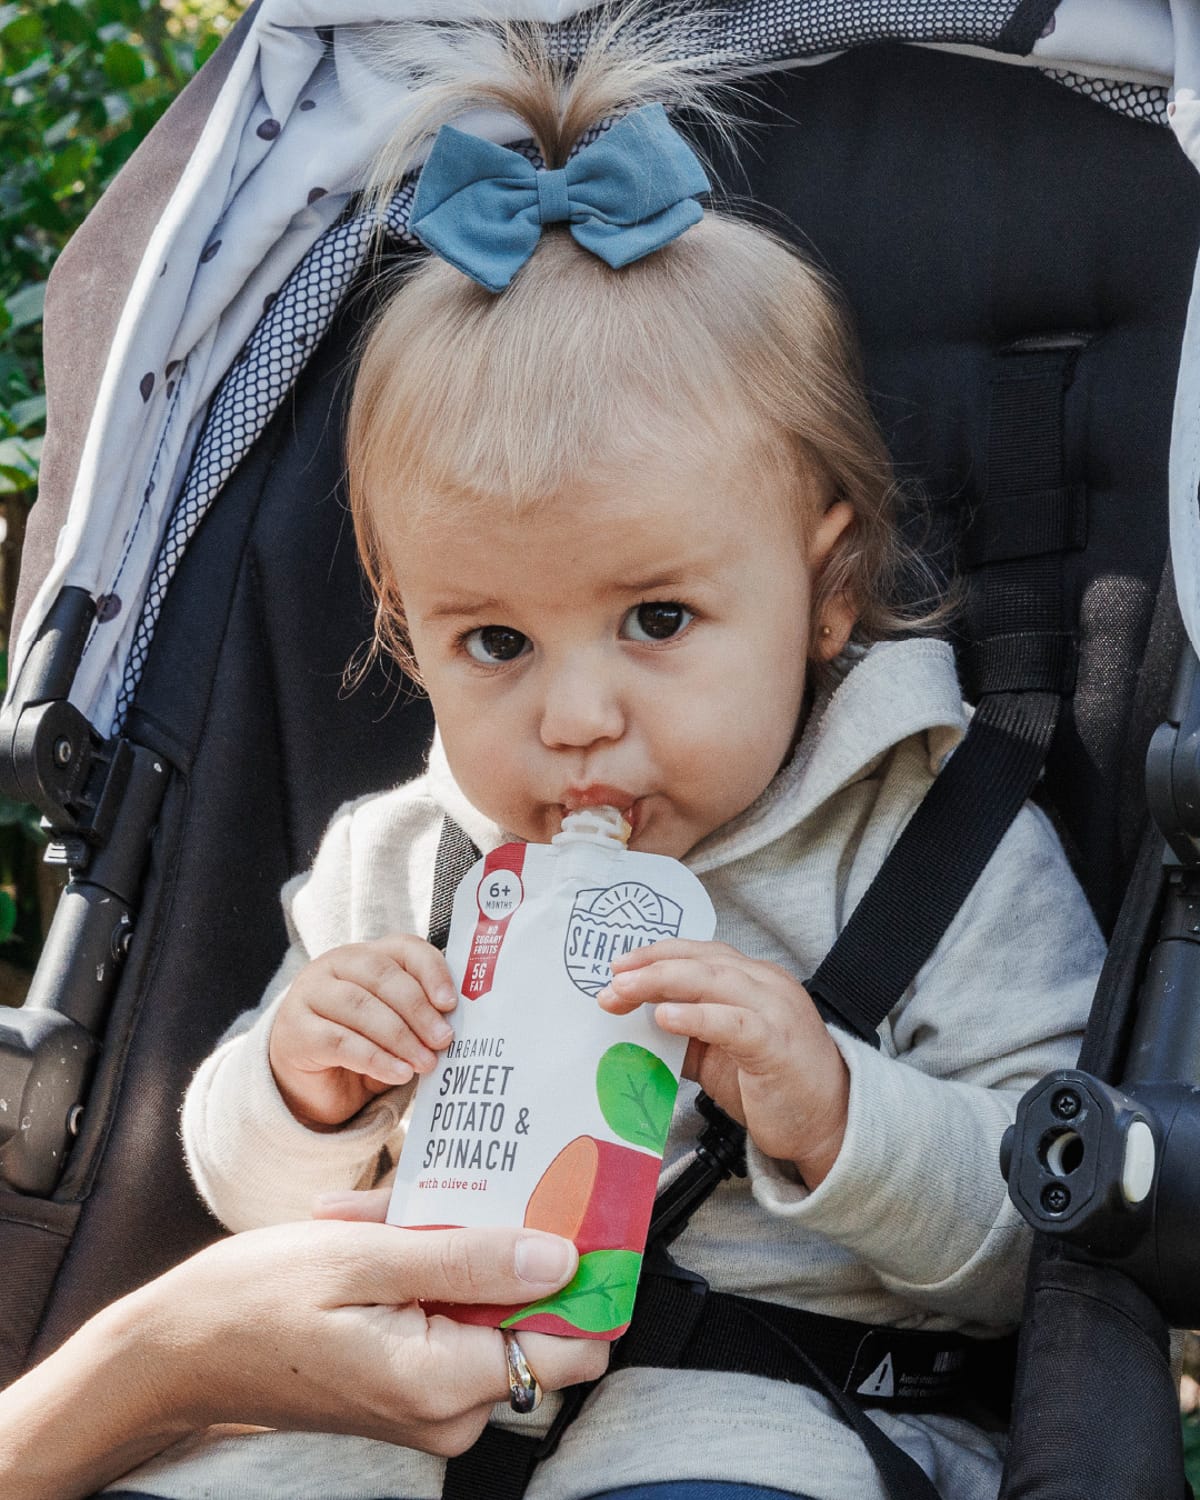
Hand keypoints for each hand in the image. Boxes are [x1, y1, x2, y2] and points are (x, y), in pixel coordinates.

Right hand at [0, 1209, 608, 1499]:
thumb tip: (561, 1261)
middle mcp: (447, 1408)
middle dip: (504, 1245)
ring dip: (453, 1247)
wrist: (176, 1350)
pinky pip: (447, 1315)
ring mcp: (428, 1400)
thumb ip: (471, 1262)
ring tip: (390, 1211)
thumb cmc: (254, 1302)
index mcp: (444, 1382)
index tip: (578, 1208)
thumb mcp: (365, 1257)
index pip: (572, 1348)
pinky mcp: (408, 1383)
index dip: (586, 1277)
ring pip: (484, 1306)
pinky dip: (424, 1268)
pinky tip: (375, 1231)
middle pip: (531, 1318)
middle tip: (457, 1192)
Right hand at [269, 936, 458, 1125]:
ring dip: (400, 1037)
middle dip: (418, 1009)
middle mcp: (334, 965)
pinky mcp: (295, 1031)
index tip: (451, 1003)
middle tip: (443, 1040)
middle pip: (382, 975)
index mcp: (365, 955)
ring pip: (361, 1006)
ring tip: (425, 1062)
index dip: (431, 971)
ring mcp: (309, 995)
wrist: (309, 1085)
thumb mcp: (395, 1027)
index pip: (403, 947)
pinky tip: (399, 1073)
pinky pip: (340, 1041)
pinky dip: (375, 1058)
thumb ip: (419, 1017)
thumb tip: (453, 1026)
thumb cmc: (361, 1047)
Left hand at [598, 939, 849, 1186]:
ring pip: (713, 979)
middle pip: (700, 960)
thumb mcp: (719, 1054)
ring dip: (661, 982)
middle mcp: (766, 984)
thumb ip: (685, 1034)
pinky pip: (732, 1021)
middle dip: (649, 966)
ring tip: (624, 992)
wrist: (831, 1124)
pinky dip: (695, 1016)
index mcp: (754, 980)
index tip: (616, 968)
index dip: (655, 955)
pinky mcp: (777, 1044)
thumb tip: (634, 1025)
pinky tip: (664, 1017)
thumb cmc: (775, 1086)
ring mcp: (776, 1010)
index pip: (698, 954)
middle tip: (610, 981)